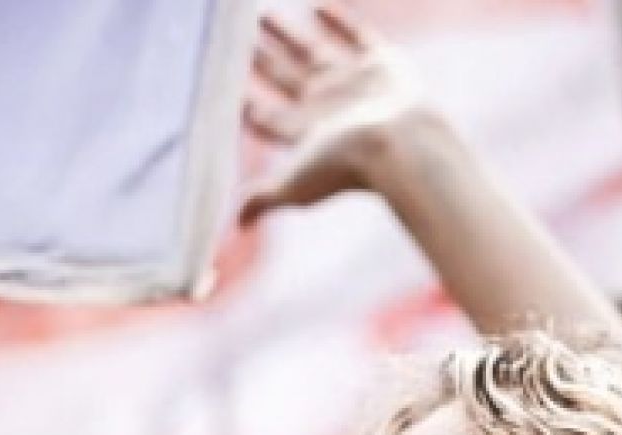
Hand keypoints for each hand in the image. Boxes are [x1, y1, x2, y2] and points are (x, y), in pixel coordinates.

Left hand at [240, 3, 442, 226]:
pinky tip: (318, 7)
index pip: (267, 116)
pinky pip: (357, 36)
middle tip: (236, 33)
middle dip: (261, 60)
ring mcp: (353, 83)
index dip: (245, 102)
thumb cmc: (346, 167)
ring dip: (286, 34)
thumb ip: (263, 198)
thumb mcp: (293, 184)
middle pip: (283, 78)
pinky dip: (339, 21)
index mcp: (304, 131)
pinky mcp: (382, 63)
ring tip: (261, 14)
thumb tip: (237, 226)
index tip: (220, 80)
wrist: (401, 143)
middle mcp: (326, 105)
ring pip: (312, 52)